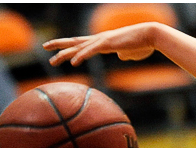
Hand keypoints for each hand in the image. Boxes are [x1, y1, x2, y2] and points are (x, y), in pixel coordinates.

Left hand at [43, 22, 157, 66]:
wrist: (151, 36)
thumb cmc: (143, 44)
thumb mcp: (130, 52)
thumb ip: (123, 53)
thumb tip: (121, 56)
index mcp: (103, 41)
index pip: (81, 43)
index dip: (68, 45)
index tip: (56, 48)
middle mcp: (99, 39)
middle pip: (75, 42)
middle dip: (59, 44)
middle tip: (44, 47)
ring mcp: (103, 40)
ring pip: (79, 47)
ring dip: (65, 54)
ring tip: (53, 59)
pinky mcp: (108, 44)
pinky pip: (91, 51)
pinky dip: (81, 56)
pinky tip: (73, 63)